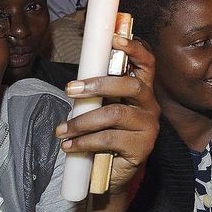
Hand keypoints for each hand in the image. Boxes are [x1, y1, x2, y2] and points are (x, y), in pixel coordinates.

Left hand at [57, 36, 159, 192]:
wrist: (113, 174)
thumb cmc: (105, 134)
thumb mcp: (102, 109)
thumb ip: (97, 93)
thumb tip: (75, 80)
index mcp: (142, 90)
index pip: (146, 63)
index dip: (134, 48)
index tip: (115, 38)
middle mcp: (150, 105)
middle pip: (130, 85)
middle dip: (98, 84)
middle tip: (69, 89)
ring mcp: (148, 126)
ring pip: (114, 114)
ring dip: (82, 120)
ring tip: (61, 130)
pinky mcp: (141, 147)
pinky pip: (109, 138)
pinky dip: (84, 141)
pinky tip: (69, 145)